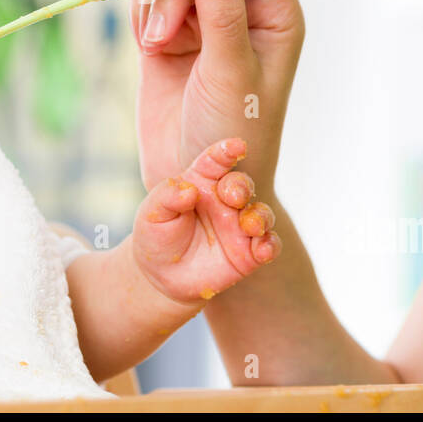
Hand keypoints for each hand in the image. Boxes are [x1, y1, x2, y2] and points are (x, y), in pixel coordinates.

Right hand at [129, 0, 303, 198]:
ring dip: (159, 6)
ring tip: (156, 47)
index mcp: (275, 16)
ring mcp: (204, 25)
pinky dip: (144, 16)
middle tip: (161, 25)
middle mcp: (242, 13)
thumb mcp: (230, 74)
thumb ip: (224, 16)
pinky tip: (149, 46)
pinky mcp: (169, 40)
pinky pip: (151, 4)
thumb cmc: (232, 136)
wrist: (194, 185)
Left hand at [130, 137, 278, 304]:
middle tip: (234, 196)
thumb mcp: (152, 213)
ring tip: (249, 226)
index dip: (227, 151)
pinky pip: (269, 245)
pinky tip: (263, 250)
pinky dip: (270, 245)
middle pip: (242, 185)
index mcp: (202, 182)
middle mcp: (225, 200)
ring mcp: (239, 226)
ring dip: (260, 217)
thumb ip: (167, 197)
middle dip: (242, 187)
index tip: (237, 146)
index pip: (216, 161)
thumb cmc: (156, 235)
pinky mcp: (249, 253)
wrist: (161, 275)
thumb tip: (189, 191)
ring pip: (261, 214)